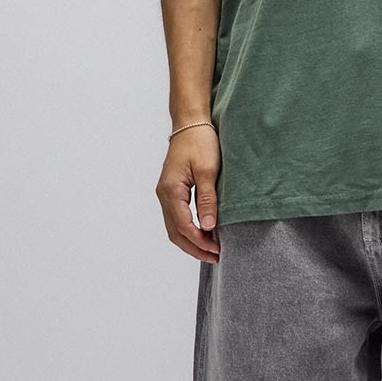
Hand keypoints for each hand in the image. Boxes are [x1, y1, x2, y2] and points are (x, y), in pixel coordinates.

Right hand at [158, 124, 221, 261]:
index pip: (184, 226)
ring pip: (174, 227)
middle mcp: (164, 194)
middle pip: (175, 232)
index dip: (200, 242)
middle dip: (194, 247)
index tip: (217, 250)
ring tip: (210, 251)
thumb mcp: (208, 170)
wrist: (190, 122)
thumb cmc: (200, 141)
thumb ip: (207, 199)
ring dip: (191, 241)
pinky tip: (203, 233)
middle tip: (215, 257)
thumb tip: (209, 226)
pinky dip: (188, 230)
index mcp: (171, 190)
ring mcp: (166, 193)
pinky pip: (177, 217)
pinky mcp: (172, 191)